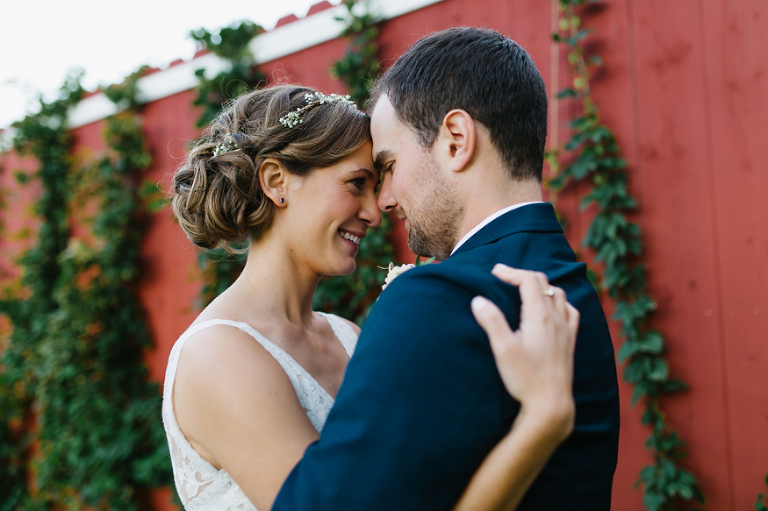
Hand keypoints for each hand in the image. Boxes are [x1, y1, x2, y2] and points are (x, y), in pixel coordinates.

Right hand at [471, 265, 577, 439]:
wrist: (551, 405)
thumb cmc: (525, 379)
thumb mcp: (503, 349)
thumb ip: (491, 321)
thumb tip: (478, 299)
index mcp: (539, 317)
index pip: (528, 281)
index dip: (511, 272)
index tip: (495, 272)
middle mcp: (556, 319)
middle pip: (543, 283)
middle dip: (523, 275)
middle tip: (504, 276)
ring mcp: (565, 330)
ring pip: (558, 295)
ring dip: (541, 286)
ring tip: (525, 289)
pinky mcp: (569, 343)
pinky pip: (571, 312)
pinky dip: (560, 302)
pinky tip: (554, 309)